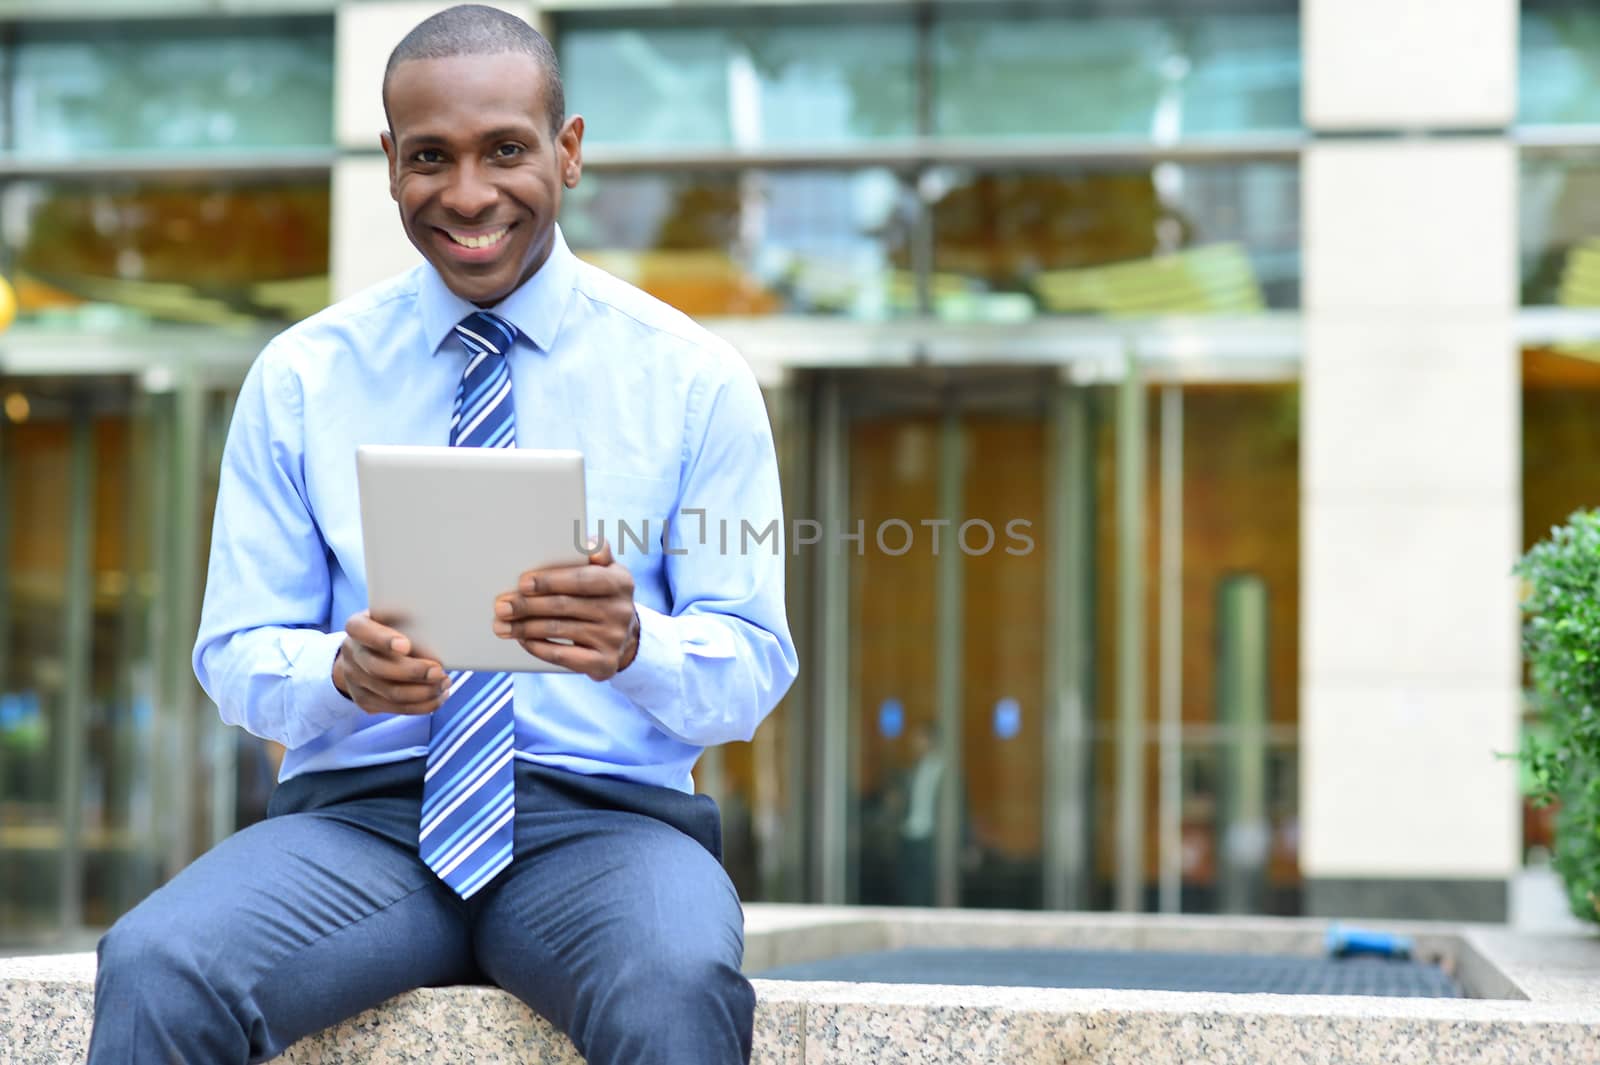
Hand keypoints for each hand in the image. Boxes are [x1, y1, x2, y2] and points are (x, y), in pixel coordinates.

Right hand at [334, 611, 449, 715]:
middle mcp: (351, 654)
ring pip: (390, 693)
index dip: (383, 640)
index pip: (362, 631)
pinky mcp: (365, 701)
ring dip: (423, 692)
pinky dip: (422, 705)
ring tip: (444, 684)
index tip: (405, 645)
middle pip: (379, 668)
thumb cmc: (390, 628)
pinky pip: (396, 708)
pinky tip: (438, 697)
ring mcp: (355, 680)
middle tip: (439, 671)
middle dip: (413, 672)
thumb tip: (440, 636)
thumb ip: (408, 622)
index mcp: (356, 627)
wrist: (362, 652)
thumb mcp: (393, 617)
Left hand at [494, 538, 639, 680]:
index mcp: (620, 582)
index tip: (523, 582)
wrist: (625, 638)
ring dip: (525, 628)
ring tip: (502, 625)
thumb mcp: (607, 571)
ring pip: (559, 630)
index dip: (551, 581)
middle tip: (501, 606)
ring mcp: (613, 639)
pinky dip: (538, 647)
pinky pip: (563, 655)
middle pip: (565, 606)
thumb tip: (586, 543)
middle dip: (528, 605)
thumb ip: (598, 552)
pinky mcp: (604, 663)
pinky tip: (523, 640)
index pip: (582, 579)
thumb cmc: (603, 596)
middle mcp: (621, 611)